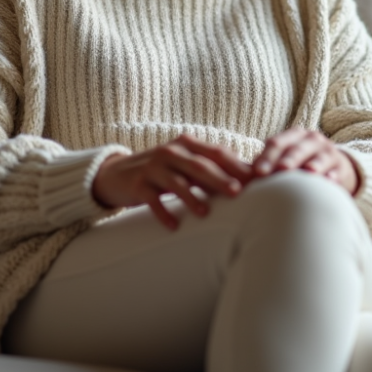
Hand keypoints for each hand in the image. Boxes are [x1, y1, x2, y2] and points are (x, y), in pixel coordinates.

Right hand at [92, 135, 252, 229]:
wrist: (116, 173)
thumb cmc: (162, 171)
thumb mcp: (184, 164)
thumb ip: (211, 167)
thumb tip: (249, 177)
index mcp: (187, 145)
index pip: (216, 153)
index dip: (236, 165)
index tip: (256, 179)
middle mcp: (170, 153)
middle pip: (198, 165)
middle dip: (218, 178)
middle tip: (237, 192)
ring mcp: (152, 167)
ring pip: (175, 182)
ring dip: (191, 197)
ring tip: (205, 212)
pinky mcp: (137, 184)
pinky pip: (152, 199)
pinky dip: (163, 212)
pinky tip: (173, 226)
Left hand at [251, 128, 359, 194]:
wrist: (332, 167)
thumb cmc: (297, 166)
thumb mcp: (282, 160)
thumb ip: (264, 165)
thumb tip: (240, 176)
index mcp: (292, 136)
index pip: (277, 143)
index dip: (267, 157)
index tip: (257, 172)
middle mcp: (310, 139)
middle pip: (297, 149)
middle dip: (288, 160)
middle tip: (279, 172)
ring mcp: (327, 151)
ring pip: (319, 157)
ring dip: (313, 164)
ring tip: (308, 172)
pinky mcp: (340, 166)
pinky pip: (337, 171)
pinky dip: (332, 176)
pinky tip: (329, 182)